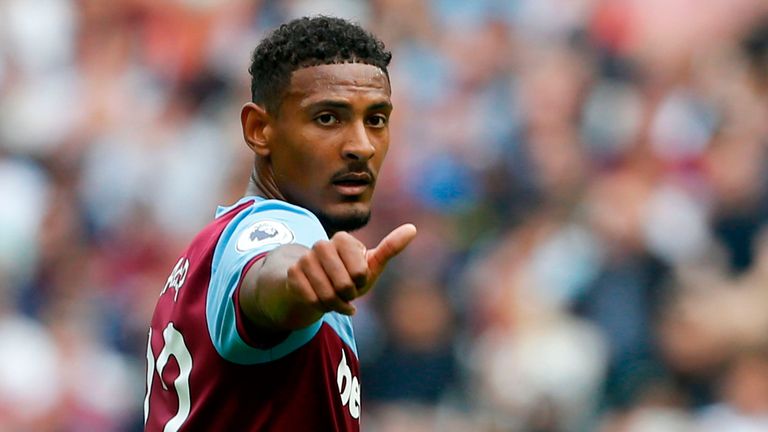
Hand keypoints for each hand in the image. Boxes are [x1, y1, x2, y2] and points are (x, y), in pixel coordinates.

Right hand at [287, 224, 416, 315]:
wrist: (317, 287)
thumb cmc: (349, 275)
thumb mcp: (370, 265)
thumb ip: (390, 247)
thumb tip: (412, 228)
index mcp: (343, 238)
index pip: (359, 271)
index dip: (361, 280)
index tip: (358, 276)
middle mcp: (322, 244)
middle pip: (344, 284)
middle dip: (349, 294)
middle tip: (347, 290)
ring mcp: (305, 258)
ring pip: (327, 293)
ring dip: (335, 304)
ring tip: (336, 298)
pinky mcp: (293, 273)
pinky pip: (312, 299)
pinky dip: (320, 306)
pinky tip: (322, 302)